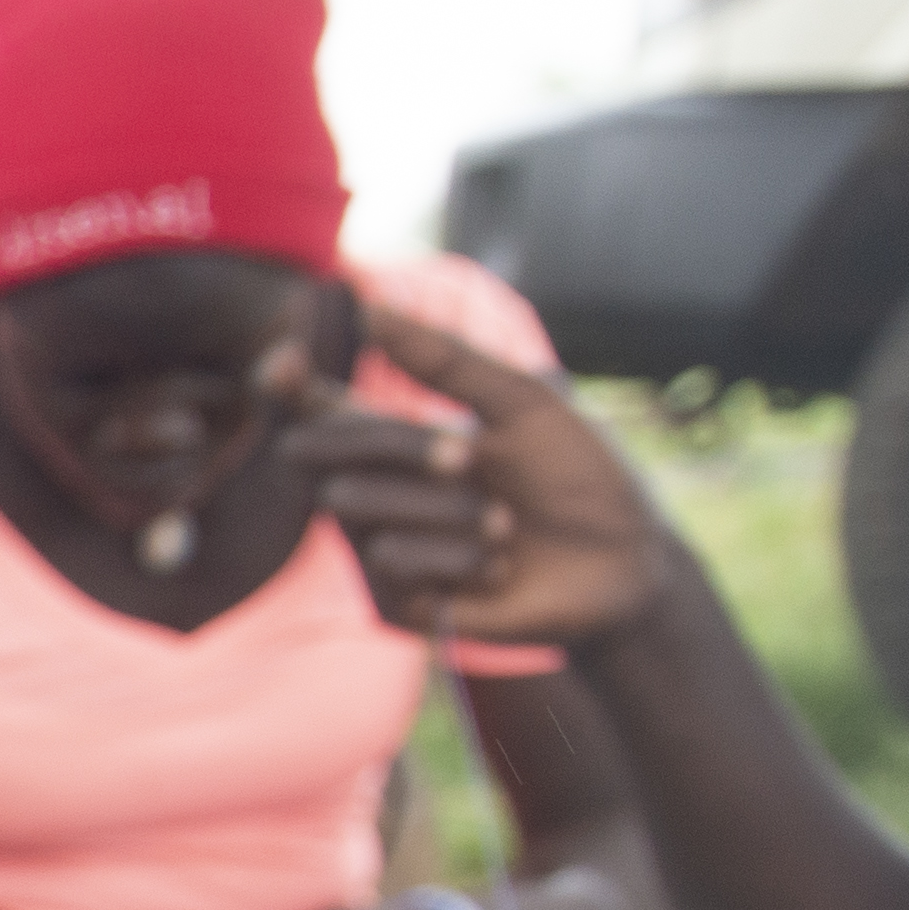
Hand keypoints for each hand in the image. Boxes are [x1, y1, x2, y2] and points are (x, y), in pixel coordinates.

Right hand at [299, 299, 669, 647]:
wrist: (625, 564)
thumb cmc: (582, 475)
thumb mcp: (524, 403)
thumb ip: (446, 361)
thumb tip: (371, 307)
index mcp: (399, 441)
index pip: (316, 411)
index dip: (284, 387)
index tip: (283, 363)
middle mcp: (378, 492)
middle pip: (319, 453)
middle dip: (399, 448)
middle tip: (473, 458)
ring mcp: (380, 549)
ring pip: (354, 507)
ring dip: (447, 509)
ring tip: (505, 526)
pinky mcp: (397, 601)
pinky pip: (391, 560)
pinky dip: (459, 555)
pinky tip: (498, 568)